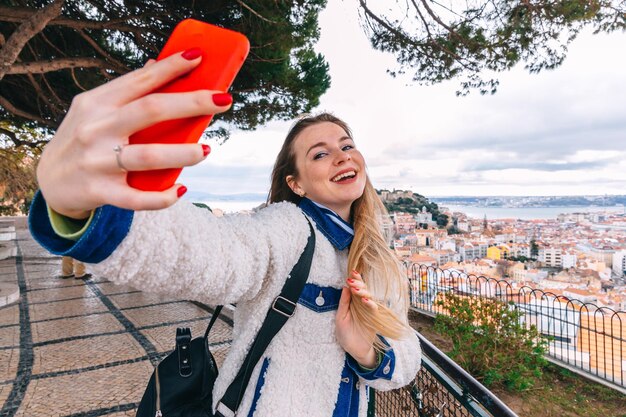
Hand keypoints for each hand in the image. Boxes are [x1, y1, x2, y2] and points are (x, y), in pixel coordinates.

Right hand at [37, 49, 232, 218]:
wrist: (50, 182)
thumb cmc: (83, 139)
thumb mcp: (95, 110)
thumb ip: (125, 92)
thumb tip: (158, 65)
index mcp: (97, 103)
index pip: (141, 80)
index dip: (171, 67)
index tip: (199, 57)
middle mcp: (96, 128)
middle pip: (150, 110)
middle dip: (191, 103)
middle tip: (223, 100)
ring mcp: (98, 161)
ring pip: (148, 155)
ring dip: (183, 152)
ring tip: (206, 149)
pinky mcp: (100, 191)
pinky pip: (137, 198)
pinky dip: (162, 197)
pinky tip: (181, 189)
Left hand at [335, 270, 378, 367]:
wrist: (354, 349)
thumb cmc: (345, 334)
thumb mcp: (341, 317)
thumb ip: (344, 303)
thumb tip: (345, 287)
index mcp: (352, 302)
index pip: (354, 288)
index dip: (354, 280)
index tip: (352, 272)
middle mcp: (361, 304)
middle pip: (363, 290)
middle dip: (358, 283)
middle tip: (353, 279)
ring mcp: (368, 311)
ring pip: (369, 296)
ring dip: (363, 291)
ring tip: (356, 289)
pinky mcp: (374, 318)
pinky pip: (374, 309)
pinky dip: (370, 304)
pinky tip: (365, 300)